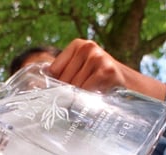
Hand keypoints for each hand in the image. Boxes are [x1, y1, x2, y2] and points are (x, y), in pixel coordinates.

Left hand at [48, 38, 165, 99]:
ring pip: (74, 87)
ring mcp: (97, 57)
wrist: (128, 85)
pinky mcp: (106, 70)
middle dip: (68, 94)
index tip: (61, 94)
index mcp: (77, 45)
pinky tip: (96, 97)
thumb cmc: (98, 80)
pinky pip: (86, 91)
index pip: (54, 71)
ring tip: (88, 98)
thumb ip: (62, 75)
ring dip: (78, 98)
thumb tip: (37, 87)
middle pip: (63, 80)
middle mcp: (87, 48)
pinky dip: (88, 99)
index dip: (57, 86)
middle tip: (78, 99)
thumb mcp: (80, 71)